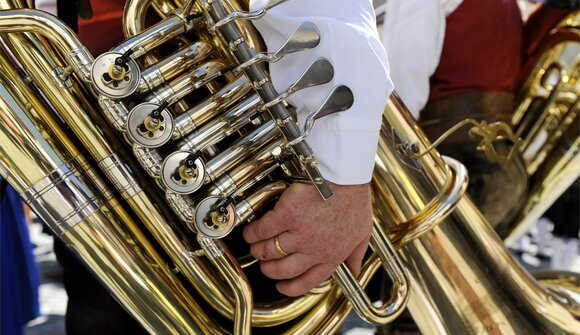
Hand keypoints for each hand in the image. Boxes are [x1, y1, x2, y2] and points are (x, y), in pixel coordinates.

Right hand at [242, 181, 372, 295]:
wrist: (345, 177)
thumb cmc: (354, 200)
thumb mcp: (362, 233)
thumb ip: (355, 254)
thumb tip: (354, 270)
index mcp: (331, 257)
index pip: (307, 281)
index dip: (290, 287)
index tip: (281, 286)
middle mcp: (313, 250)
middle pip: (282, 269)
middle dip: (269, 269)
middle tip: (264, 263)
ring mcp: (298, 234)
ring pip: (269, 250)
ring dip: (258, 250)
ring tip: (254, 245)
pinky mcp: (286, 215)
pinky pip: (262, 230)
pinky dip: (253, 232)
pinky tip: (250, 231)